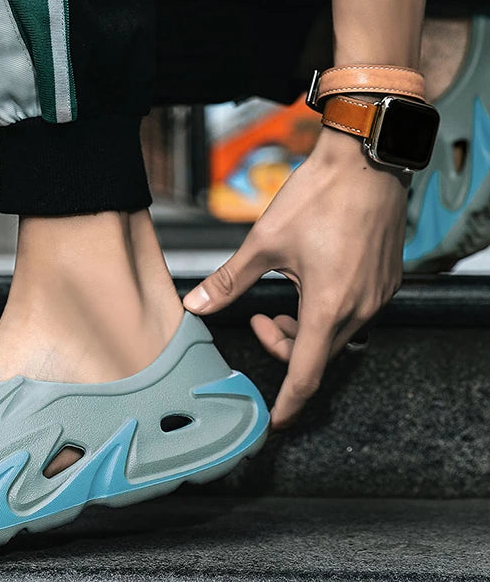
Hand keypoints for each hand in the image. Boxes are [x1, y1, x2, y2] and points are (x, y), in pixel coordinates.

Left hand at [183, 126, 407, 428]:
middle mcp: (360, 307)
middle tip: (259, 320)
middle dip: (285, 346)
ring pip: (337, 334)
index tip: (275, 421)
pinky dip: (327, 314)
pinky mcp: (386, 280)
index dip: (289, 403)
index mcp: (327, 306)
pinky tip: (309, 284)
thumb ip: (229, 281)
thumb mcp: (263, 243)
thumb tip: (195, 304)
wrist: (364, 161)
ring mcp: (379, 294)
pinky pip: (355, 313)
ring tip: (280, 303)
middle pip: (319, 354)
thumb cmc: (317, 197)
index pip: (306, 374)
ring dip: (305, 330)